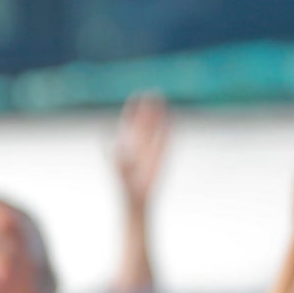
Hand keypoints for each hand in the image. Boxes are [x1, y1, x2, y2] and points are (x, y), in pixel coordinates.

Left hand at [113, 92, 170, 210]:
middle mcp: (136, 145)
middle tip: (152, 92)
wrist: (137, 200)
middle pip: (142, 122)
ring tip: (161, 100)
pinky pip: (165, 139)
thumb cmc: (126, 186)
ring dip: (157, 115)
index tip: (136, 96)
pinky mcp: (160, 156)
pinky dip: (168, 128)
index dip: (132, 110)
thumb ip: (122, 157)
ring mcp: (149, 150)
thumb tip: (121, 145)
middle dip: (146, 109)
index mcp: (124, 145)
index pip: (128, 123)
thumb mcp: (123, 170)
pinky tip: (172, 118)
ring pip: (154, 128)